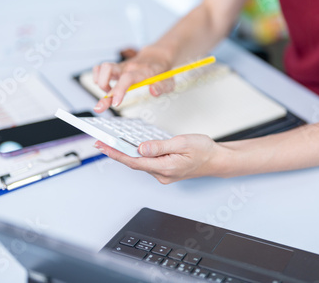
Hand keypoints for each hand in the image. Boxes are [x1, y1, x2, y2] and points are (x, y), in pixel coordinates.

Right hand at [92, 47, 174, 112]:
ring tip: (108, 92)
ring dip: (100, 83)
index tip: (115, 103)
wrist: (157, 57)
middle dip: (102, 87)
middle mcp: (129, 67)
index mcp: (142, 71)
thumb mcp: (169, 81)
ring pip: (102, 68)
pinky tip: (105, 86)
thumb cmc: (161, 71)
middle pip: (108, 69)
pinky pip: (100, 68)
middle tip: (103, 104)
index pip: (128, 78)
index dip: (119, 90)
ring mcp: (121, 66)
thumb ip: (162, 87)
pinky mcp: (115, 67)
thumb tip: (153, 91)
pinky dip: (98, 78)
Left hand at [94, 134, 229, 183]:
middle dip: (117, 153)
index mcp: (166, 168)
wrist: (217, 160)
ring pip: (140, 163)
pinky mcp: (165, 171)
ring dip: (127, 154)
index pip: (134, 161)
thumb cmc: (204, 151)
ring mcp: (163, 174)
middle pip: (134, 163)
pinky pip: (148, 163)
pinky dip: (138, 155)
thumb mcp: (182, 143)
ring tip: (114, 142)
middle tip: (101, 143)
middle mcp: (162, 174)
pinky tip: (133, 147)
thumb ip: (160, 146)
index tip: (103, 146)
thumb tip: (141, 148)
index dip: (116, 154)